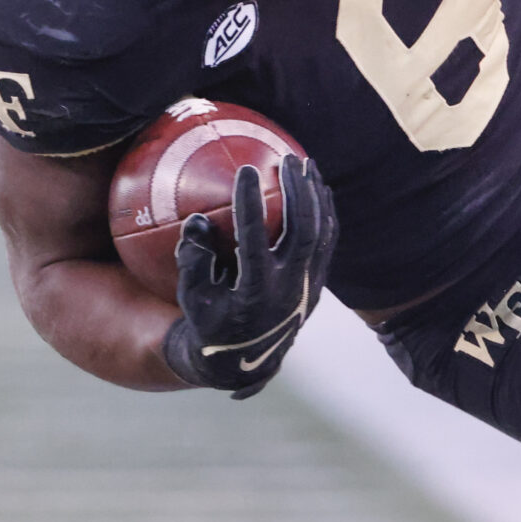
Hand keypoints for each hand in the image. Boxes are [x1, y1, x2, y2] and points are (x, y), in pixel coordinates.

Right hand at [163, 156, 335, 397]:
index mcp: (255, 293)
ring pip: (322, 234)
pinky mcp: (318, 284)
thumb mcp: (192, 299)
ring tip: (307, 164)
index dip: (251, 205)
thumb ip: (192, 260)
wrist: (245, 362)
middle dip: (298, 191)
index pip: (255, 242)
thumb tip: (196, 220)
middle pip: (303, 231)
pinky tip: (318, 188)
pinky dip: (326, 212)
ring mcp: (309, 286)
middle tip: (287, 159)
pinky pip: (328, 242)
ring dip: (316, 196)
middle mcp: (289, 288)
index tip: (246, 171)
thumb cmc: (210, 324)